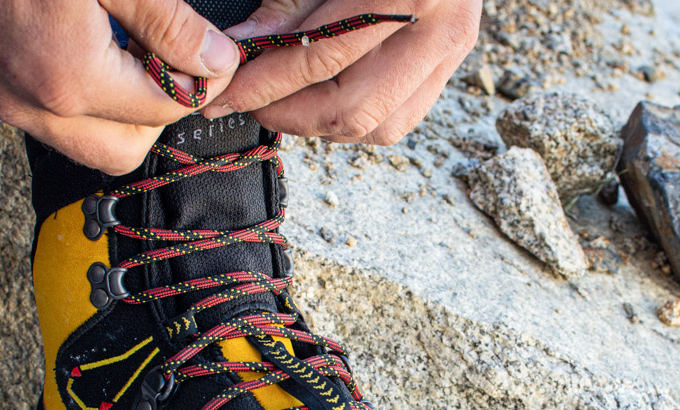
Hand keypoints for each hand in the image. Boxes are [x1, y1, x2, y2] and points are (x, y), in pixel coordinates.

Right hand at [0, 0, 242, 173]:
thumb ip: (168, 23)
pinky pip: (52, 121)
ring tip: (131, 54)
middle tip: (171, 60)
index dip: (201, 83)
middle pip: (128, 149)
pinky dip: (85, 102)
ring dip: (122, 113)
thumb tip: (214, 61)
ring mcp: (5, 101)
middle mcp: (34, 104)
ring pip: (89, 144)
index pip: (165, 110)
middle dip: (160, 112)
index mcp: (69, 77)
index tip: (214, 56)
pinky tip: (93, 51)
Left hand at [202, 0, 480, 144]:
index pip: (324, 55)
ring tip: (285, 101)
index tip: (229, 92)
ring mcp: (450, 53)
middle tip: (251, 103)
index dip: (268, 81)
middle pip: (353, 109)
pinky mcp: (450, 67)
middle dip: (291, 115)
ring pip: (378, 127)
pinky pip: (398, 120)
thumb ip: (290, 2)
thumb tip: (245, 50)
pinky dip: (354, 119)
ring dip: (322, 124)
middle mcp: (440, 29)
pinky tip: (324, 96)